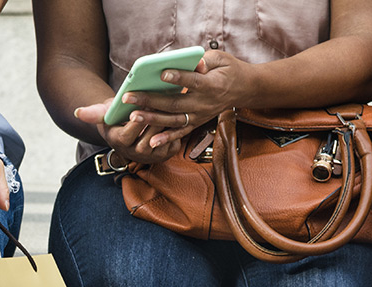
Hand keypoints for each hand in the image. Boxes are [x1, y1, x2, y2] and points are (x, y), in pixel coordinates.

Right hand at [74, 98, 181, 166]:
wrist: (130, 130)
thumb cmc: (117, 118)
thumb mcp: (105, 114)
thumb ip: (93, 113)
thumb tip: (78, 112)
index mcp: (120, 142)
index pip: (129, 134)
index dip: (136, 122)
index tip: (140, 108)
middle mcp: (135, 153)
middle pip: (149, 137)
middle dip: (157, 121)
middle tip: (165, 105)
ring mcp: (152, 155)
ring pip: (163, 140)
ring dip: (170, 124)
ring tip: (176, 106)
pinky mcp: (166, 153)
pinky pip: (174, 143)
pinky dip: (179, 129)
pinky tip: (183, 113)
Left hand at [110, 49, 245, 147]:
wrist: (243, 89)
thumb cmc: (228, 70)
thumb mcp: (220, 59)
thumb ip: (204, 61)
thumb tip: (192, 62)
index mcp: (212, 85)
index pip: (193, 81)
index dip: (178, 78)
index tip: (162, 73)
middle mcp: (204, 104)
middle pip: (174, 103)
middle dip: (150, 100)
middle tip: (129, 96)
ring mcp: (199, 116)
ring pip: (173, 120)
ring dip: (151, 120)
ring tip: (133, 116)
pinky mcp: (196, 123)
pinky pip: (180, 134)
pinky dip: (166, 139)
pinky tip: (150, 142)